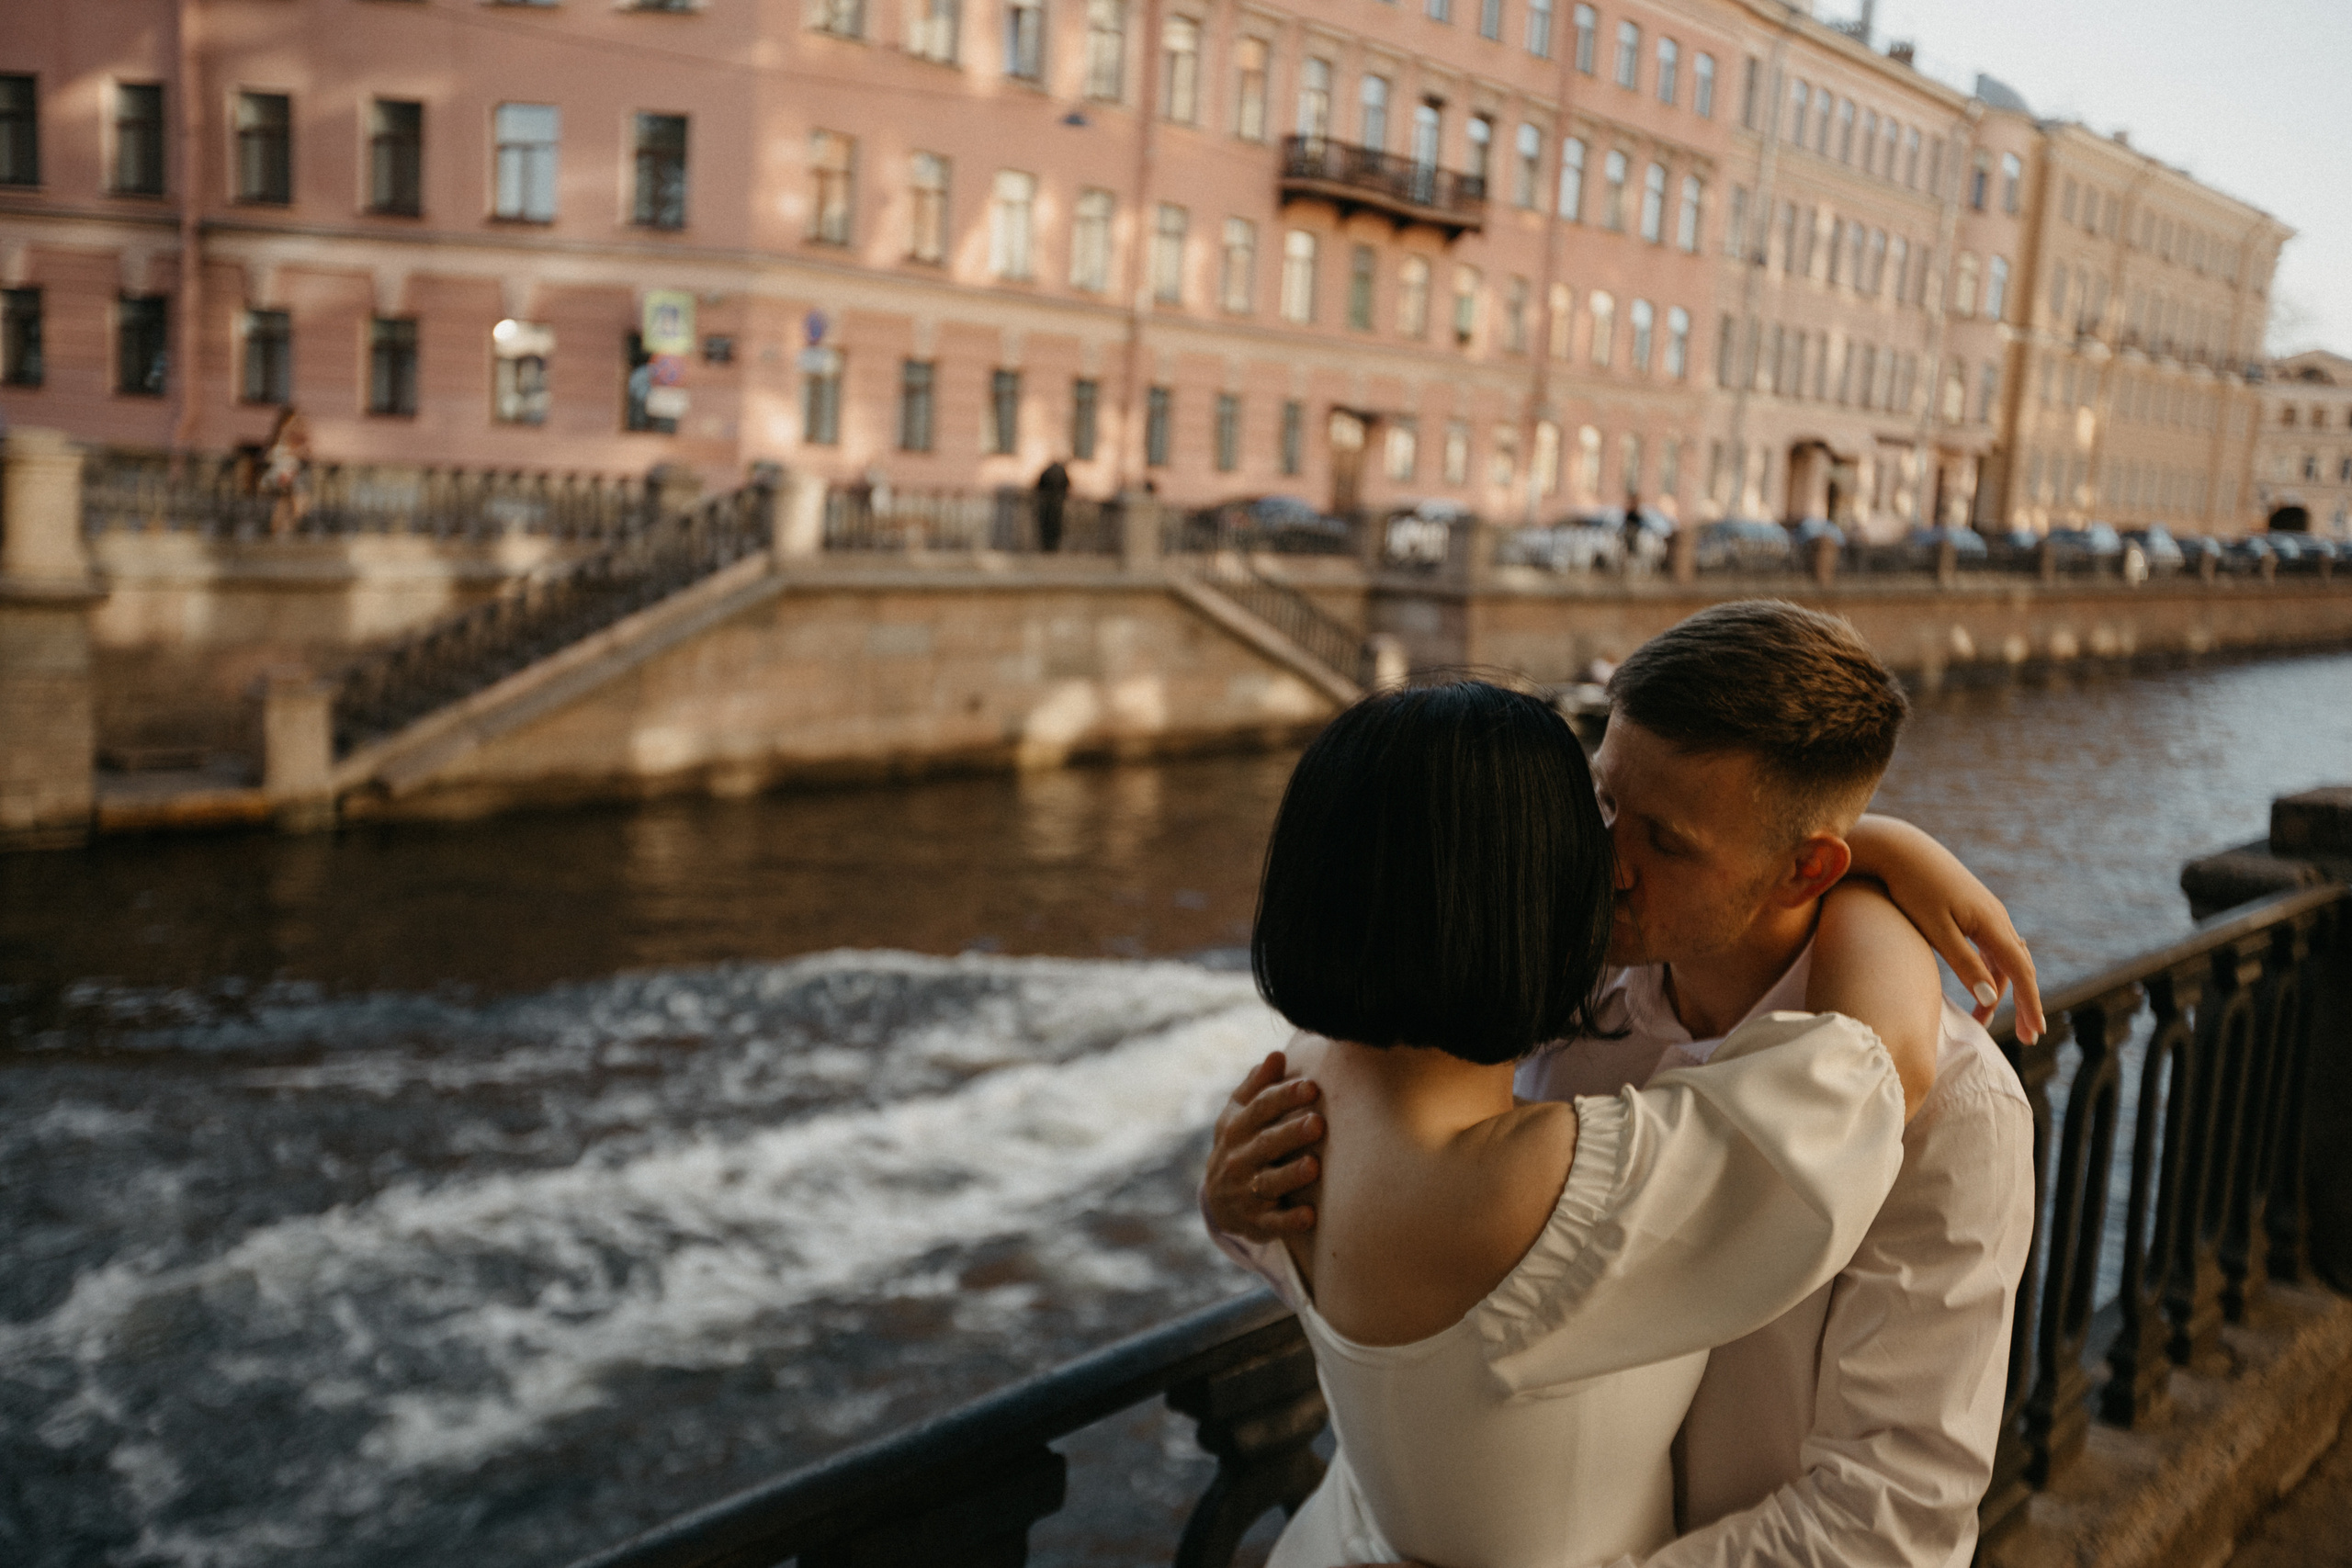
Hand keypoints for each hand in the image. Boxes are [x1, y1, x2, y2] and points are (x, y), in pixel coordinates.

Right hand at [1203, 1051, 1324, 1241]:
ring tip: (1314, 1166)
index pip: (1259, 1108)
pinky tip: (1310, 1215)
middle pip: (1266, 1144)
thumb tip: (1277, 1054)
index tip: (1312, 1087)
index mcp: (1236, 1127)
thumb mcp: (1238, 1114)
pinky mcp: (1255, 1221)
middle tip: (1318, 1123)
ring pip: (1269, 1182)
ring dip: (1291, 1175)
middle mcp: (1238, 1158)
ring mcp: (1245, 1191)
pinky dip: (1290, 1220)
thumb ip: (1257, 1086)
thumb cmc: (1240, 1144)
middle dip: (1291, 1133)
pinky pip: (1273, 1222)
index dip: (1285, 1096)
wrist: (1218, 1199)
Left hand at [1848, 815, 2044, 1043]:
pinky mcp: (1972, 908)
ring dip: (2001, 988)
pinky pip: (1992, 945)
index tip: (2035, 1033)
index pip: (2020, 971)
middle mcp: (1996, 916)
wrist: (1899, 849)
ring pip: (2005, 957)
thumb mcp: (1936, 931)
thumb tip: (1990, 996)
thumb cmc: (1912, 889)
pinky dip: (1991, 970)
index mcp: (1991, 922)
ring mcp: (1986, 911)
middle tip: (2024, 1037)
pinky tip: (1982, 986)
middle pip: (2019, 967)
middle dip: (2023, 1003)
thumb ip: (1963, 963)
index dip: (2030, 1004)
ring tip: (1984, 1018)